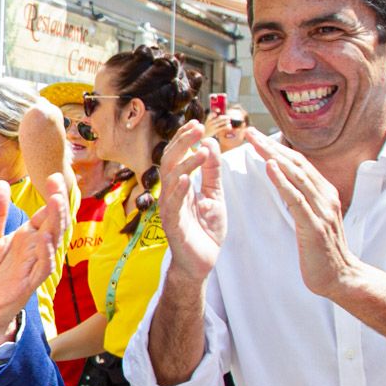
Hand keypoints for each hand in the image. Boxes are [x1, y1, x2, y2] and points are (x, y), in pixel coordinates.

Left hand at [0, 177, 64, 343]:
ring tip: (55, 202)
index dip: (52, 195)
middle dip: (58, 202)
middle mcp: (35, 248)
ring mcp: (35, 265)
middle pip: (55, 222)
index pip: (45, 212)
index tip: (53, 175)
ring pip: (53, 241)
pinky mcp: (30, 282)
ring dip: (56, 222)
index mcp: (26, 236)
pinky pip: (43, 267)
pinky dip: (45, 252)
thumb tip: (1, 183)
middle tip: (57, 182)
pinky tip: (43, 238)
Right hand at [158, 120, 225, 285]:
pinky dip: (178, 191)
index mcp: (180, 185)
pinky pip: (171, 206)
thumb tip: (209, 144)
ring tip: (201, 151)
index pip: (178, 156)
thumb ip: (213, 172)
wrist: (203, 262)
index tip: (196, 123)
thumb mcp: (215, 195)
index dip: (185, 139)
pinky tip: (186, 178)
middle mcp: (171, 194)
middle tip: (197, 128)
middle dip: (183, 143)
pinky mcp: (173, 225)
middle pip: (170, 162)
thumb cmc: (205, 230)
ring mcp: (170, 209)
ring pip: (171, 179)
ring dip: (185, 163)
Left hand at [245, 131, 362, 297]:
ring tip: (254, 142)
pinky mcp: (314, 226)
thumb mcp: (312, 219)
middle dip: (271, 146)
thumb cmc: (322, 251)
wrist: (340, 277)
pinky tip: (270, 167)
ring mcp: (322, 210)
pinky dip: (283, 181)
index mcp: (324, 193)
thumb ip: (302, 200)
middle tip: (249, 131)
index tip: (256, 136)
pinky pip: (296, 199)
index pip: (298, 163)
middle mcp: (326, 197)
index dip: (277, 148)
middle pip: (296, 163)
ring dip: (273, 156)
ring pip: (296, 175)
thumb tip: (285, 183)